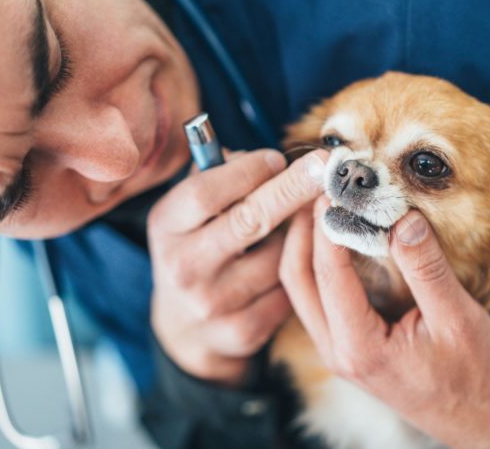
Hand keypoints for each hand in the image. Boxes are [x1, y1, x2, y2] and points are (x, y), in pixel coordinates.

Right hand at [148, 149, 326, 386]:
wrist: (185, 325)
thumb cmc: (198, 246)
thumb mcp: (189, 211)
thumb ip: (217, 176)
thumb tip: (267, 158)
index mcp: (166, 227)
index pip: (205, 193)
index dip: (246, 171)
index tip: (278, 158)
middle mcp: (183, 267)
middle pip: (248, 220)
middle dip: (291, 189)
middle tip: (323, 167)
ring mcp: (212, 303)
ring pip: (277, 256)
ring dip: (294, 236)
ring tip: (287, 229)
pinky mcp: (242, 330)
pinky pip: (288, 289)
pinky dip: (295, 271)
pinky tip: (288, 265)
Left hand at [280, 197, 489, 447]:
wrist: (477, 416)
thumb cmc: (472, 372)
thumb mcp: (458, 319)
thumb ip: (427, 268)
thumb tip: (402, 217)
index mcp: (360, 347)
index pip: (329, 274)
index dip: (328, 225)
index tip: (334, 186)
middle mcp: (336, 350)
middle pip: (296, 279)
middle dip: (302, 229)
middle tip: (317, 186)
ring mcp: (334, 348)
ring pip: (299, 288)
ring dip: (303, 243)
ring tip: (319, 201)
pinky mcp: (342, 343)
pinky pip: (313, 296)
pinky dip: (315, 261)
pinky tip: (330, 234)